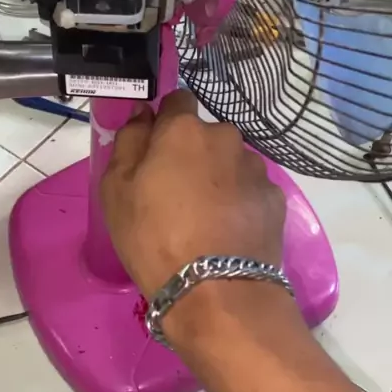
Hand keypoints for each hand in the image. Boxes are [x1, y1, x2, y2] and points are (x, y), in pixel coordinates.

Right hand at [101, 90, 285, 301]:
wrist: (217, 291)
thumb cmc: (153, 237)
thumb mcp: (116, 190)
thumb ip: (128, 141)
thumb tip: (142, 113)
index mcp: (184, 129)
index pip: (177, 100)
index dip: (165, 122)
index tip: (154, 150)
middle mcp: (226, 137)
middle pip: (206, 136)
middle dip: (193, 154)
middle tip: (176, 193)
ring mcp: (256, 168)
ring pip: (231, 163)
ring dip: (219, 178)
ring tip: (205, 219)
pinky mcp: (275, 199)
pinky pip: (251, 191)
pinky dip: (240, 203)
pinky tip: (229, 233)